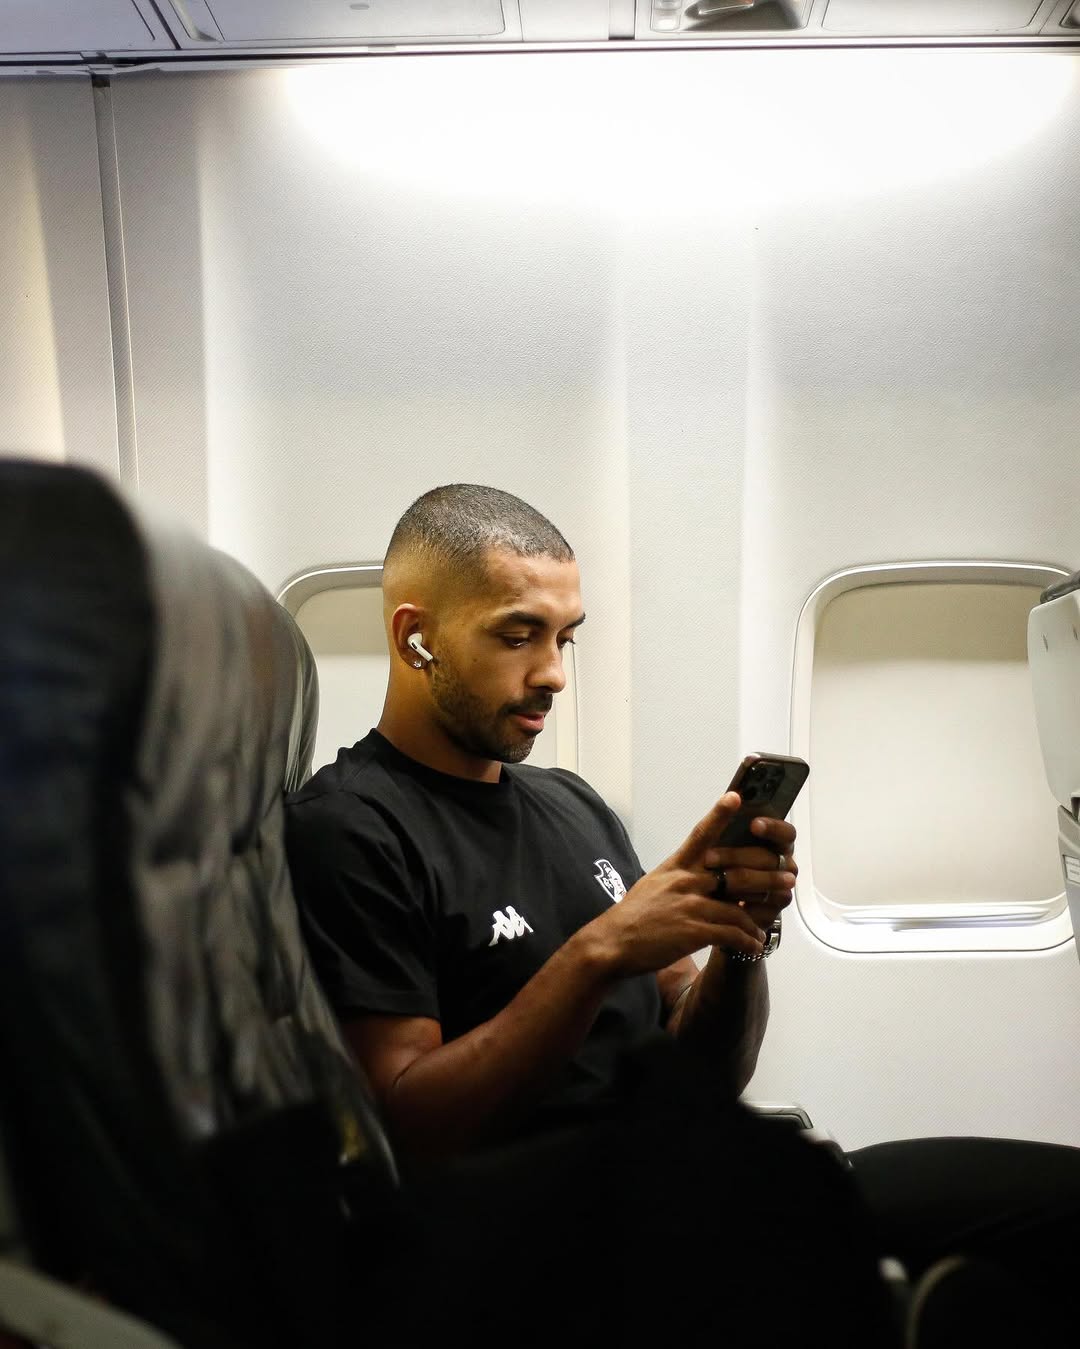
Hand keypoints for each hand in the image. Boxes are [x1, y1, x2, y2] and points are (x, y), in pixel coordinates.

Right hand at [583, 793, 779, 977]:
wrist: (612, 944)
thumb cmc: (633, 916)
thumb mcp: (655, 884)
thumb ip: (680, 876)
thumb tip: (703, 872)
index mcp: (676, 867)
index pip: (700, 835)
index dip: (719, 815)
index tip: (735, 797)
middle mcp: (684, 881)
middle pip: (735, 871)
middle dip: (766, 875)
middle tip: (788, 876)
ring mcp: (689, 905)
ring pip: (738, 906)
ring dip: (759, 916)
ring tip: (768, 924)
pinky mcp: (692, 931)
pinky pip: (731, 933)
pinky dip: (746, 940)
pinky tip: (753, 944)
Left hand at [701, 801, 797, 932]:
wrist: (710, 900)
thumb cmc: (720, 865)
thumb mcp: (719, 841)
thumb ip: (728, 821)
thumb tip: (730, 797)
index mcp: (775, 842)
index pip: (785, 832)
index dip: (772, 828)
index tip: (754, 824)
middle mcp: (782, 863)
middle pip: (772, 858)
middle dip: (738, 856)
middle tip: (710, 857)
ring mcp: (780, 888)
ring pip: (769, 883)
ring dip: (740, 881)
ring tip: (714, 879)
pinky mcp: (772, 911)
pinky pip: (765, 907)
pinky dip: (745, 903)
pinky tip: (728, 901)